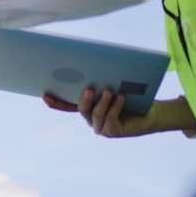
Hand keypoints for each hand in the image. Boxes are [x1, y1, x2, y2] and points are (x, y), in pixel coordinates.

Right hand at [43, 91, 195, 137]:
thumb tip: (92, 64)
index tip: (45, 95)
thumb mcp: (114, 85)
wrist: (151, 112)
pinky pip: (110, 120)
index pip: (67, 105)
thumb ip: (102, 81)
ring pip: (95, 114)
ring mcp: (101, 128)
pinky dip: (115, 107)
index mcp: (88, 108)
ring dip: (102, 102)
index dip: (56, 102)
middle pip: (81, 109)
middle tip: (89, 88)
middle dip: (83, 99)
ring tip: (109, 91)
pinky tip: (120, 97)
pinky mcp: (113, 132)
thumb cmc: (131, 96)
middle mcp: (91, 119)